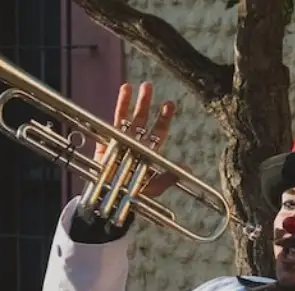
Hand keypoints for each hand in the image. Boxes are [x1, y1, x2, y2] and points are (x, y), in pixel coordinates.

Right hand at [94, 82, 178, 198]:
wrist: (110, 200)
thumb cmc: (132, 196)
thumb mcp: (153, 188)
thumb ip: (168, 178)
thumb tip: (187, 168)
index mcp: (148, 151)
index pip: (158, 131)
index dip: (163, 118)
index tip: (169, 104)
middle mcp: (135, 143)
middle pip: (142, 119)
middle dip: (145, 102)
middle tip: (148, 86)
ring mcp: (120, 141)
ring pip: (126, 118)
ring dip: (129, 101)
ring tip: (131, 85)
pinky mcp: (106, 142)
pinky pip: (111, 123)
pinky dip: (118, 108)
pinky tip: (122, 93)